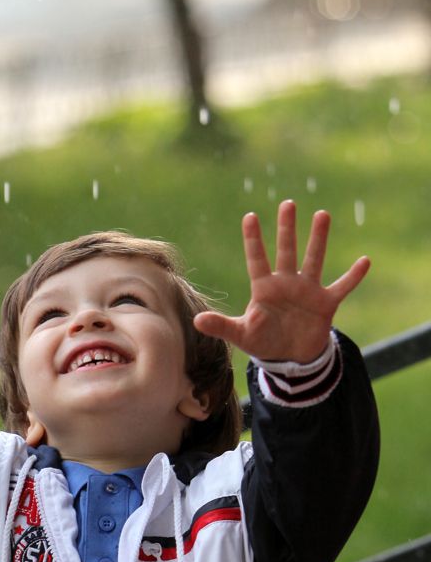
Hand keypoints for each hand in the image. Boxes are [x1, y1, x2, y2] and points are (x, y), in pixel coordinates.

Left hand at [193, 200, 369, 363]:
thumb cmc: (263, 341)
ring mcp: (307, 291)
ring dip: (318, 238)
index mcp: (263, 288)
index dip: (253, 239)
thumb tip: (197, 322)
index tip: (250, 216)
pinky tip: (364, 260)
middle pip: (286, 250)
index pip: (256, 258)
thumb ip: (221, 326)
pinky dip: (353, 276)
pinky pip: (342, 286)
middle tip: (288, 203)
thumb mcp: (241, 335)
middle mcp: (286, 283)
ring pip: (313, 259)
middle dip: (287, 228)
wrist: (290, 358)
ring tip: (322, 214)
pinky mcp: (326, 304)